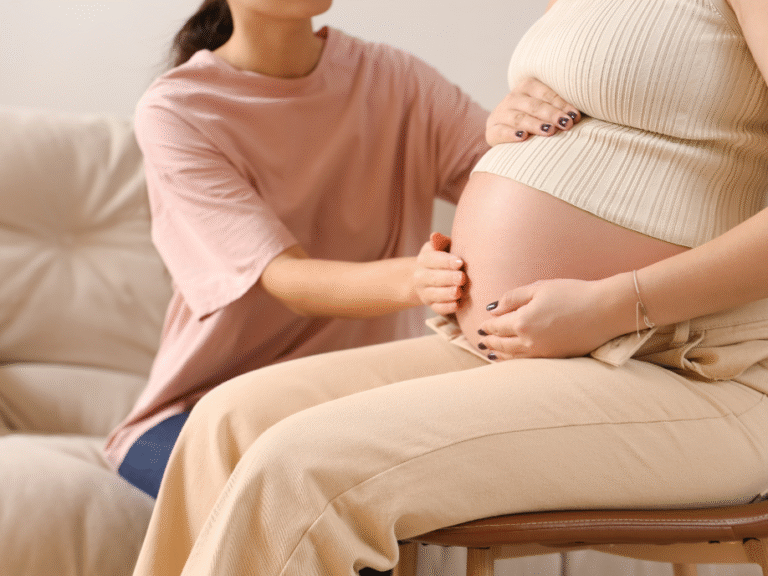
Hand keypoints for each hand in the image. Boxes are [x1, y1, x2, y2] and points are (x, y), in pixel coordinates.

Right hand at [414, 232, 466, 315]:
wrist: (428, 276)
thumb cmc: (443, 257)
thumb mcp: (442, 247)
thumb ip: (441, 242)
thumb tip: (435, 236)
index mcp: (424, 259)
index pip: (433, 259)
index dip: (446, 261)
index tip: (460, 262)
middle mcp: (421, 276)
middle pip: (433, 278)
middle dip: (448, 278)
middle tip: (462, 278)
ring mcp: (425, 292)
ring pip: (434, 294)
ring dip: (447, 294)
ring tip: (459, 291)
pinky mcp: (431, 305)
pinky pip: (438, 308)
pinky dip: (447, 307)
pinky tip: (458, 304)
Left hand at [477, 278, 624, 359]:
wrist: (605, 310)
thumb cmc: (573, 294)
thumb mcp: (539, 288)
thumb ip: (513, 298)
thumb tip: (494, 309)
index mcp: (522, 322)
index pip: (497, 327)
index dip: (487, 326)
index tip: (481, 326)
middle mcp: (529, 341)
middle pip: (502, 344)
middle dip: (490, 342)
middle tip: (481, 341)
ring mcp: (543, 352)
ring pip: (514, 357)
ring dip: (500, 355)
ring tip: (491, 353)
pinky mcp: (556, 357)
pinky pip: (528, 362)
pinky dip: (516, 361)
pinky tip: (515, 359)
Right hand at [486, 77, 581, 145]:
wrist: (507, 133)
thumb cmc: (537, 120)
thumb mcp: (547, 109)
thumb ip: (560, 109)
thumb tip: (579, 116)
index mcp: (527, 86)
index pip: (546, 94)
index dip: (561, 104)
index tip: (575, 116)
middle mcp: (512, 98)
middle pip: (534, 105)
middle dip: (552, 114)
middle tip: (566, 124)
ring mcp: (500, 114)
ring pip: (519, 118)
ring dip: (535, 124)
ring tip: (550, 131)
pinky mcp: (491, 131)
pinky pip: (501, 132)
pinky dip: (511, 134)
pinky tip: (523, 138)